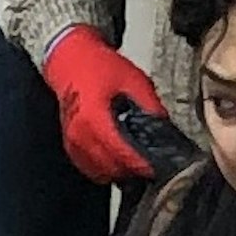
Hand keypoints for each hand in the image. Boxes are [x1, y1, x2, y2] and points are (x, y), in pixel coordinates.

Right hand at [39, 26, 168, 188]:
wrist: (72, 62)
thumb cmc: (99, 67)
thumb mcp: (133, 80)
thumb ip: (149, 106)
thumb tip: (163, 129)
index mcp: (94, 118)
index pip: (121, 151)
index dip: (141, 163)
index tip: (157, 167)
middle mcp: (80, 135)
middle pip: (111, 167)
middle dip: (133, 169)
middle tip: (151, 165)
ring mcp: (73, 144)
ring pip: (101, 173)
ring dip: (120, 171)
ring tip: (136, 163)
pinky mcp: (71, 148)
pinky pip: (91, 169)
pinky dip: (106, 169)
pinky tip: (119, 160)